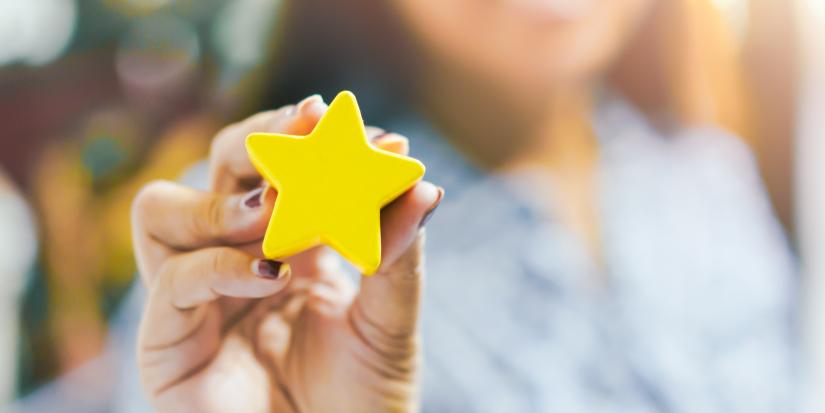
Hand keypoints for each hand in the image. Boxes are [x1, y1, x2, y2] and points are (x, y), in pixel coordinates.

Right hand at [132, 96, 441, 412]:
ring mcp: (195, 297)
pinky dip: (221, 265)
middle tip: (315, 130)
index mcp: (289, 244)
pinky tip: (274, 273)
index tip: (372, 133)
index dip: (315, 140)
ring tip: (282, 210)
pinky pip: (174, 281)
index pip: (283, 167)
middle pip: (220, 167)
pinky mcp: (168, 344)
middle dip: (264, 141)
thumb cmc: (363, 401)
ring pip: (164, 208)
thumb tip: (424, 185)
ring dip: (227, 199)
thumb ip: (397, 252)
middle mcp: (236, 258)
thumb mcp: (389, 321)